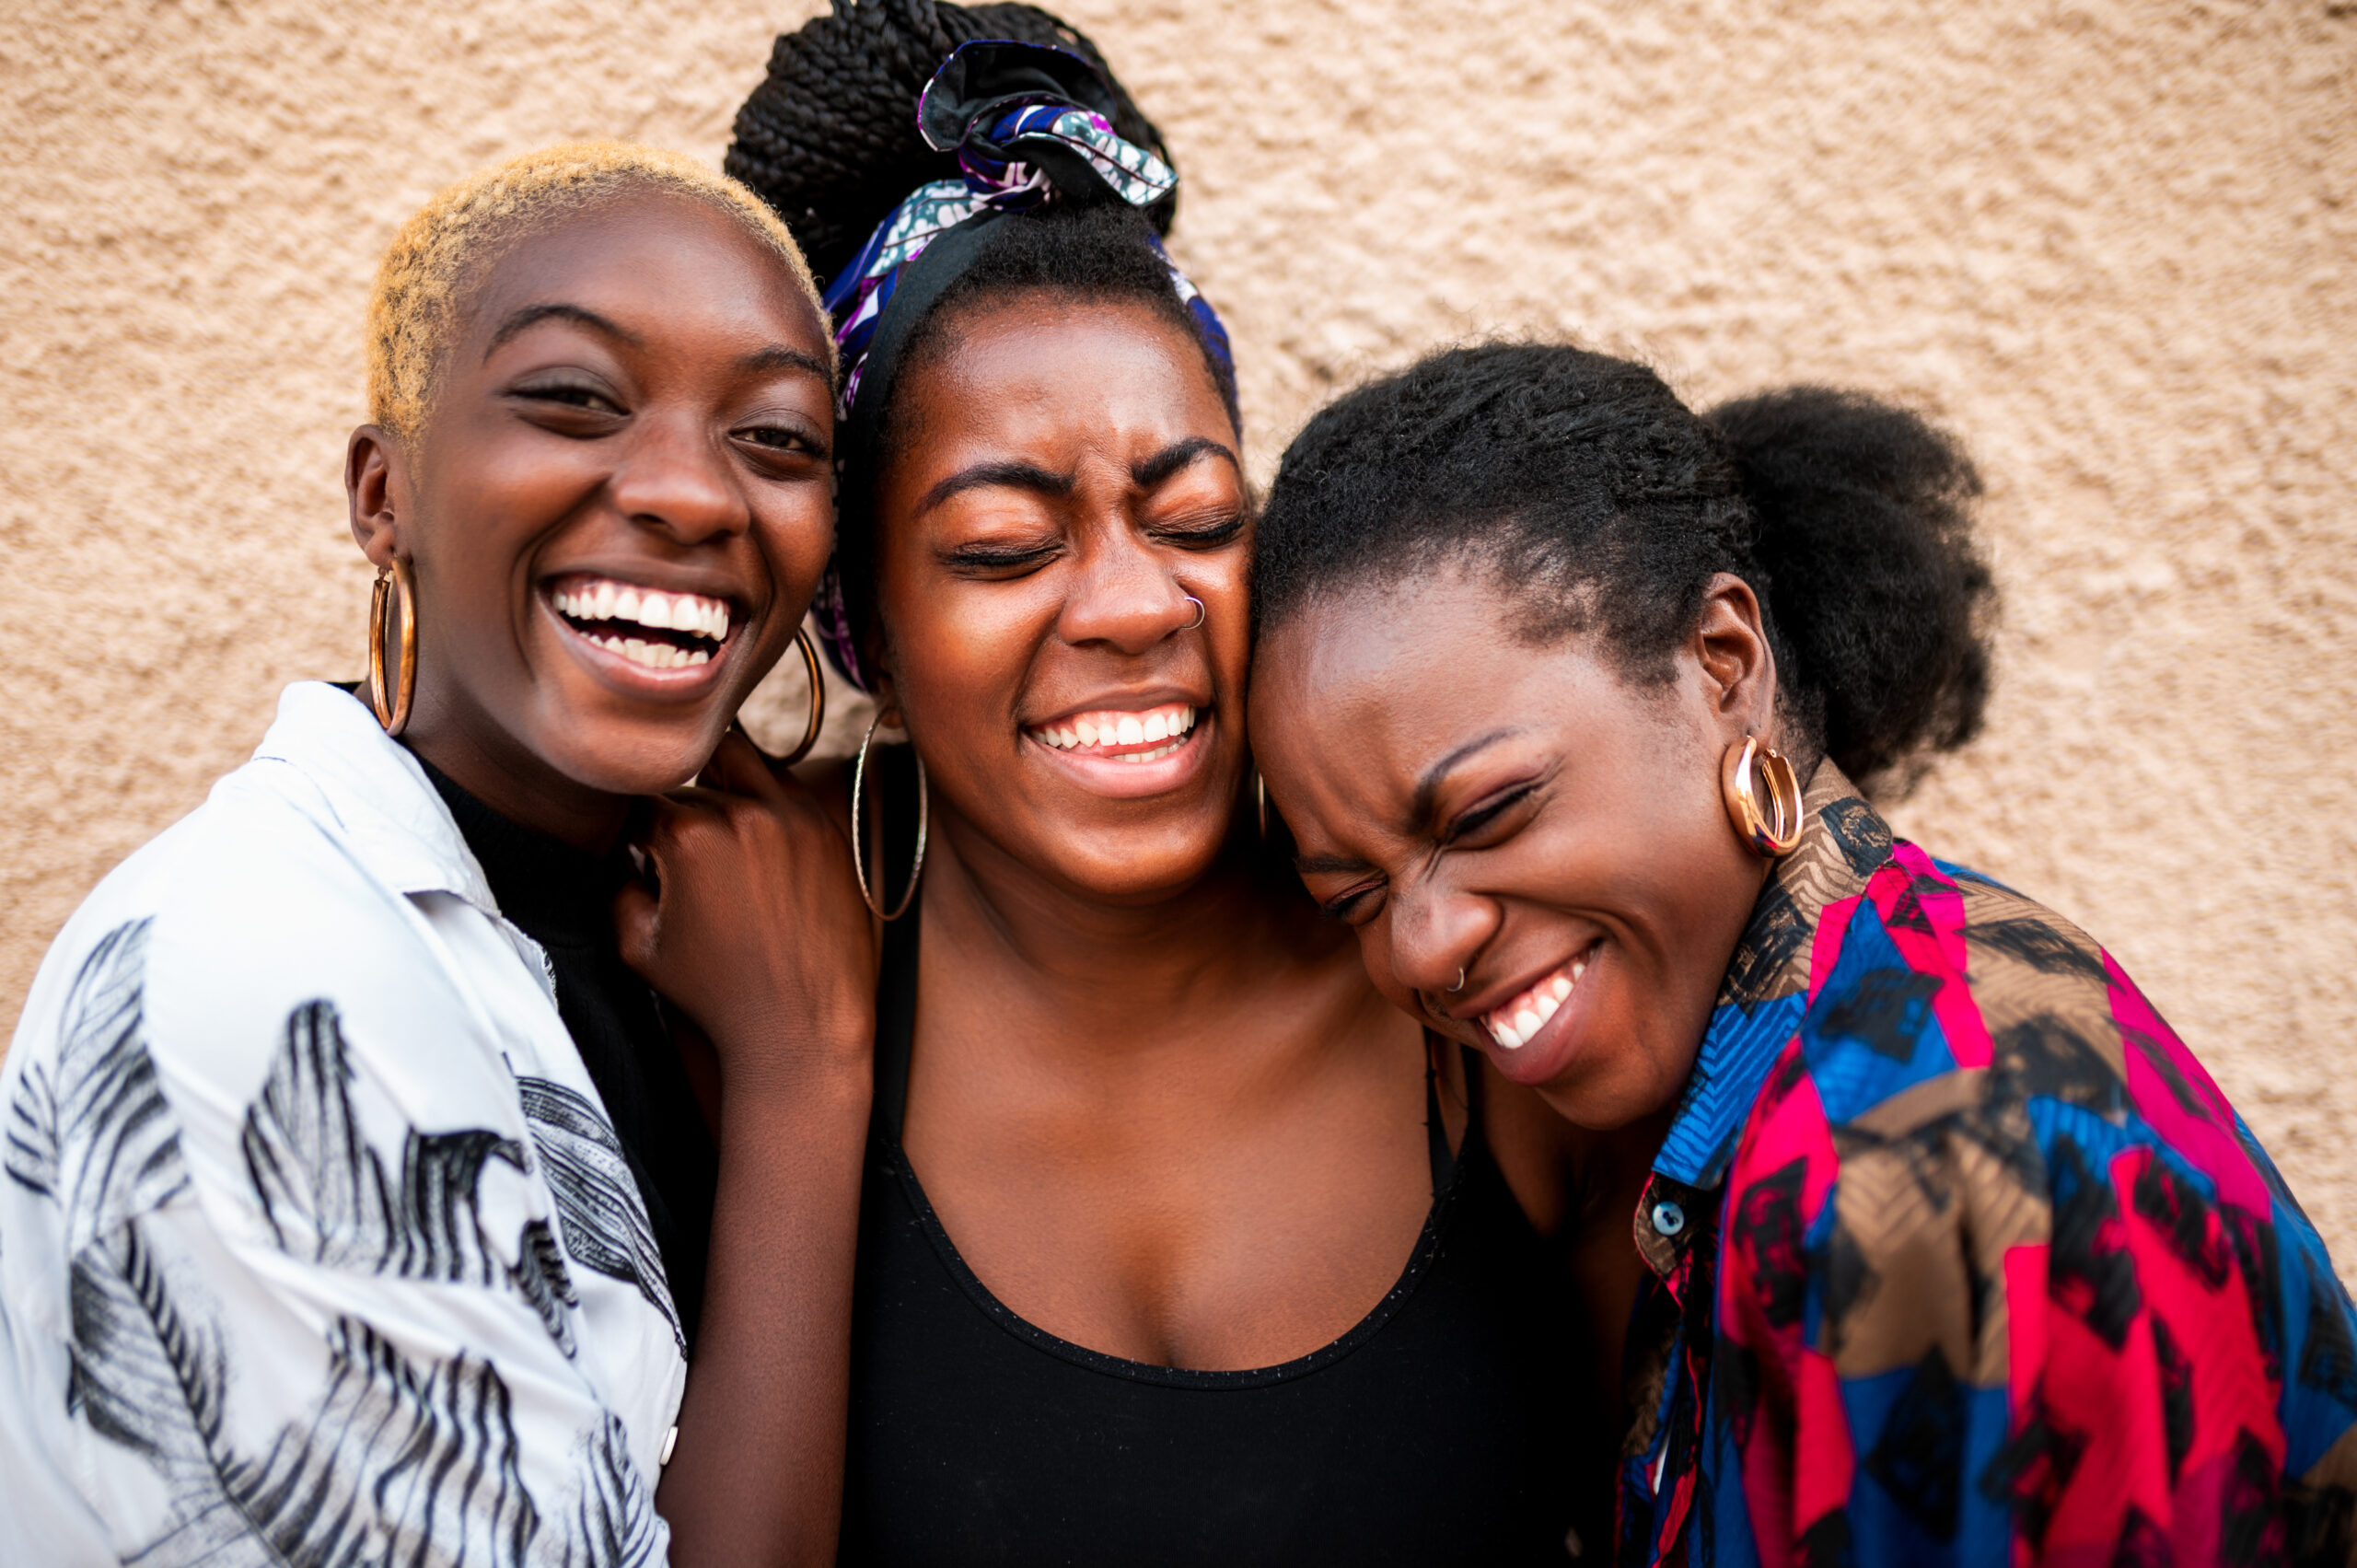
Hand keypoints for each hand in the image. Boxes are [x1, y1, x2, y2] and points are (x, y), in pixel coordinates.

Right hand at [616, 729, 874, 1095]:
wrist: (803, 1025)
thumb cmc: (717, 994)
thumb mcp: (638, 947)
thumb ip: (616, 888)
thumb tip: (621, 853)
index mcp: (688, 837)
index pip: (640, 802)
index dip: (630, 827)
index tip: (636, 850)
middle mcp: (744, 814)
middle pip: (689, 782)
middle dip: (674, 810)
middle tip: (675, 845)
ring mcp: (793, 816)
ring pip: (740, 762)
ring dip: (718, 781)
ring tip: (712, 822)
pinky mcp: (828, 829)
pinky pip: (785, 787)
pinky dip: (763, 798)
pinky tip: (754, 832)